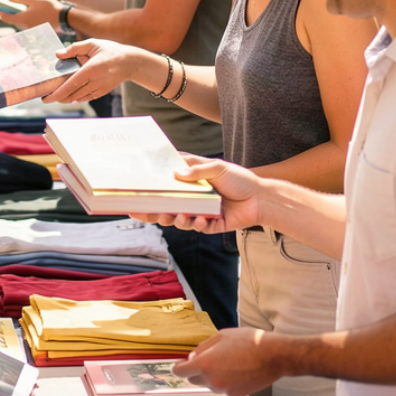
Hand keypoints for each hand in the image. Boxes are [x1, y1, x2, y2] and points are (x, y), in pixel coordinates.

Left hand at [0, 0, 60, 30]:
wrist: (64, 18)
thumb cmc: (50, 7)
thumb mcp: (34, 0)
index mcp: (22, 19)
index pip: (5, 16)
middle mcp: (24, 26)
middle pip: (10, 19)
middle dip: (4, 12)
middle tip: (0, 4)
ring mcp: (30, 28)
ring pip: (17, 20)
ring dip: (13, 13)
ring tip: (11, 4)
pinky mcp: (35, 28)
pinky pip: (24, 21)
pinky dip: (21, 15)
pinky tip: (23, 9)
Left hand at [43, 38, 139, 102]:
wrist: (130, 62)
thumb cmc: (109, 50)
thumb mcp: (92, 44)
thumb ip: (74, 48)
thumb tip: (58, 54)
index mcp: (90, 69)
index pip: (70, 85)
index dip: (57, 94)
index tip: (46, 98)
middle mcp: (94, 81)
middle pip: (72, 94)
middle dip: (58, 98)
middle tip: (46, 98)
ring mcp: (99, 88)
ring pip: (78, 97)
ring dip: (66, 98)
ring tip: (56, 96)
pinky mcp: (102, 92)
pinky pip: (86, 97)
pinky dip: (76, 97)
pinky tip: (69, 95)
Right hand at [130, 156, 263, 233]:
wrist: (261, 199)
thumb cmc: (240, 179)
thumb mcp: (217, 168)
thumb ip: (196, 170)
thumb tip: (175, 174)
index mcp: (189, 182)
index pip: (165, 185)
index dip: (149, 189)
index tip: (134, 192)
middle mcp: (191, 198)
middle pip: (165, 206)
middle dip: (151, 211)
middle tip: (141, 212)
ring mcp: (199, 212)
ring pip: (178, 220)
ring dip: (175, 219)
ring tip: (179, 216)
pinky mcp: (210, 225)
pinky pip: (198, 227)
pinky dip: (197, 224)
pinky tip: (201, 219)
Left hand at [172, 327, 284, 395]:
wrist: (274, 356)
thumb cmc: (249, 342)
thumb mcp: (221, 336)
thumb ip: (203, 348)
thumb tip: (192, 358)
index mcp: (205, 364)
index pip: (181, 372)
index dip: (178, 368)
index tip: (177, 365)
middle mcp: (212, 380)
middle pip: (193, 379)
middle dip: (194, 371)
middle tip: (204, 359)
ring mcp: (224, 389)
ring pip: (208, 384)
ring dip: (209, 376)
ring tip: (224, 362)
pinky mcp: (236, 395)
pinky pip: (222, 388)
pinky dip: (223, 381)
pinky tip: (234, 370)